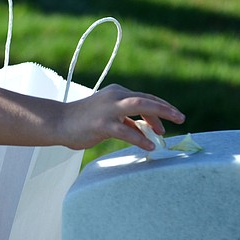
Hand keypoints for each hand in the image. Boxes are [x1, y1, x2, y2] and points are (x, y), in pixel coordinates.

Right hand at [59, 84, 184, 150]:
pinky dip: (139, 138)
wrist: (58, 122)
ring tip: (167, 131)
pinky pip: (125, 130)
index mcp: (117, 92)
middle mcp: (114, 96)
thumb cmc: (83, 120)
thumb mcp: (108, 116)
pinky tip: (148, 146)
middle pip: (146, 99)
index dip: (160, 108)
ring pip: (139, 106)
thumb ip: (125, 120)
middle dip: (166, 109)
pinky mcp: (101, 124)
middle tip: (181, 118)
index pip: (144, 97)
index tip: (171, 121)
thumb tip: (144, 130)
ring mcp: (108, 109)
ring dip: (158, 116)